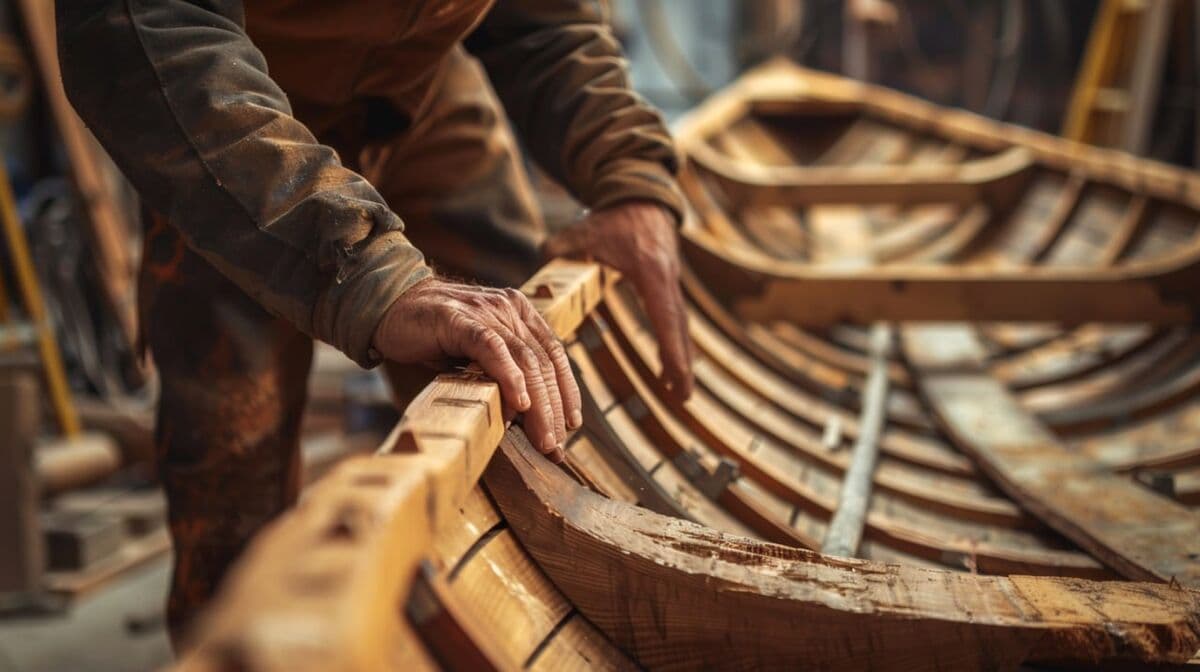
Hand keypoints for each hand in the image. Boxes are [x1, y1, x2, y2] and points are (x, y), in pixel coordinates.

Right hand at [373, 278, 580, 460]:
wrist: (387, 305)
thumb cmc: (431, 333)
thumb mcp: (474, 351)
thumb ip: (499, 370)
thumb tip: (521, 414)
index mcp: (518, 312)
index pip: (553, 354)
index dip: (567, 390)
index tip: (571, 424)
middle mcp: (508, 308)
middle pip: (543, 362)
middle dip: (555, 408)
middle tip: (555, 447)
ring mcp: (485, 311)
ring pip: (525, 360)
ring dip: (539, 404)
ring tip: (543, 438)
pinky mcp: (459, 319)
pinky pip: (492, 349)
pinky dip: (509, 378)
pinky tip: (518, 405)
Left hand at [543, 201, 694, 398]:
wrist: (641, 195)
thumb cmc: (615, 216)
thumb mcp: (586, 229)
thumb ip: (562, 246)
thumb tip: (542, 258)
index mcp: (652, 273)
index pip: (664, 318)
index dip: (671, 350)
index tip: (676, 378)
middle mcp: (668, 281)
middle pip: (679, 329)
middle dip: (682, 365)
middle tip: (683, 399)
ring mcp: (671, 283)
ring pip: (680, 327)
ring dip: (681, 359)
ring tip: (679, 393)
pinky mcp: (668, 284)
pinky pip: (674, 320)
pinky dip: (675, 344)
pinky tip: (669, 366)